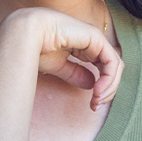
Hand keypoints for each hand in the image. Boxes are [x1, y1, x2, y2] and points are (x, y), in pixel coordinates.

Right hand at [0, 8, 122, 110]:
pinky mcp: (96, 38)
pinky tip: (97, 90)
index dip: (103, 88)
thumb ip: (75, 74)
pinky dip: (109, 78)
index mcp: (84, 47)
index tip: (92, 106)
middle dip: (108, 90)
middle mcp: (93, 42)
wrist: (26, 34)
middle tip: (96, 106)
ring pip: (115, 65)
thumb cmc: (35, 47)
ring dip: (110, 86)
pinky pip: (111, 61)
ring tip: (96, 100)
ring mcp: (95, 39)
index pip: (104, 68)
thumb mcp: (59, 66)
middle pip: (112, 68)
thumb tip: (92, 84)